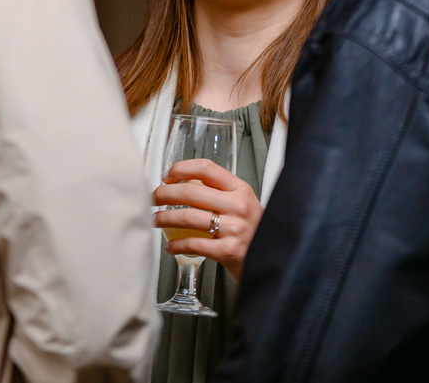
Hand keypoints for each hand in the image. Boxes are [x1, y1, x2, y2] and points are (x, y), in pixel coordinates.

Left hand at [153, 158, 263, 279]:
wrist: (274, 260)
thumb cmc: (256, 232)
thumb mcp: (244, 204)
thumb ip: (221, 193)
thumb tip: (185, 183)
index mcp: (241, 190)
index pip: (207, 168)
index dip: (181, 168)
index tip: (167, 175)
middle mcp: (238, 206)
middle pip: (191, 192)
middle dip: (164, 194)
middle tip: (154, 198)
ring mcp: (234, 229)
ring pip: (188, 217)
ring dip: (165, 218)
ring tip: (156, 220)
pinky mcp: (229, 251)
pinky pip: (194, 244)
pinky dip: (177, 245)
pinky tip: (170, 246)